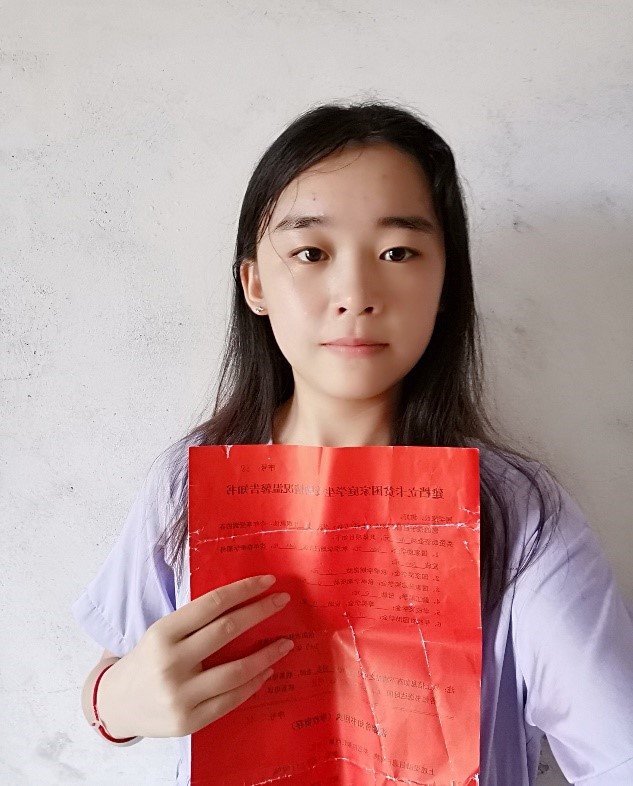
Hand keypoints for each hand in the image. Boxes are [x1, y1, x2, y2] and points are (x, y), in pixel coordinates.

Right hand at [97, 575, 291, 737]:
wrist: (116, 704)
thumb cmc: (148, 660)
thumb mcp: (161, 633)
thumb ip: (195, 622)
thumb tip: (243, 601)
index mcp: (163, 633)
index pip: (212, 604)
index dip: (243, 590)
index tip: (268, 581)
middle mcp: (170, 662)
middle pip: (227, 630)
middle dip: (260, 611)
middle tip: (283, 600)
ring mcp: (180, 695)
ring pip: (236, 670)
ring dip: (267, 654)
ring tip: (285, 642)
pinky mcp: (188, 721)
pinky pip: (231, 699)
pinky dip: (254, 683)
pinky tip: (266, 671)